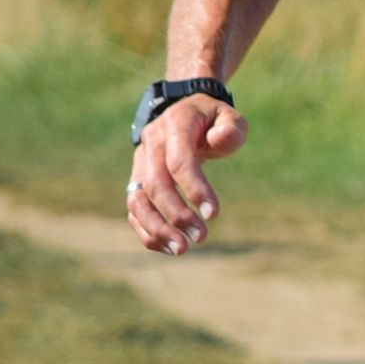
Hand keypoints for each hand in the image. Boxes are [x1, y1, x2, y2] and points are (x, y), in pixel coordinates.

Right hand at [126, 97, 247, 256]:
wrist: (184, 114)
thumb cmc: (212, 120)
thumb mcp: (228, 115)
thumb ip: (230, 127)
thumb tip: (219, 140)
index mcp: (174, 126)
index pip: (179, 161)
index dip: (195, 188)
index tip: (213, 215)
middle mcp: (151, 145)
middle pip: (155, 184)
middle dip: (176, 214)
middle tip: (200, 237)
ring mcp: (140, 164)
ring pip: (136, 200)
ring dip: (156, 228)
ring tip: (181, 249)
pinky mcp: (137, 181)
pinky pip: (134, 209)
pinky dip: (147, 231)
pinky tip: (169, 247)